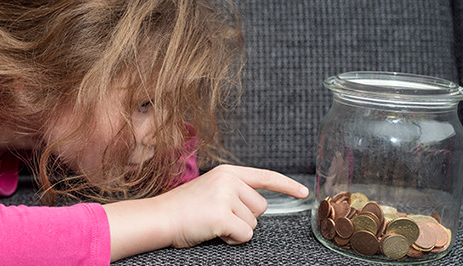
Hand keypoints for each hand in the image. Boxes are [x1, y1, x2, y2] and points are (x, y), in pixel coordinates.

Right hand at [104, 164, 307, 260]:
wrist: (158, 218)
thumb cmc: (183, 210)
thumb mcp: (210, 190)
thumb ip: (233, 192)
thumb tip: (257, 205)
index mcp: (227, 172)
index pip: (264, 176)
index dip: (287, 185)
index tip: (304, 192)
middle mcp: (229, 180)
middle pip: (261, 207)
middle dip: (245, 218)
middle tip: (217, 217)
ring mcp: (226, 197)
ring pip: (253, 224)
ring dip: (236, 230)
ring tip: (211, 223)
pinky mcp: (222, 215)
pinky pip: (244, 235)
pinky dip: (232, 239)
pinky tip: (214, 232)